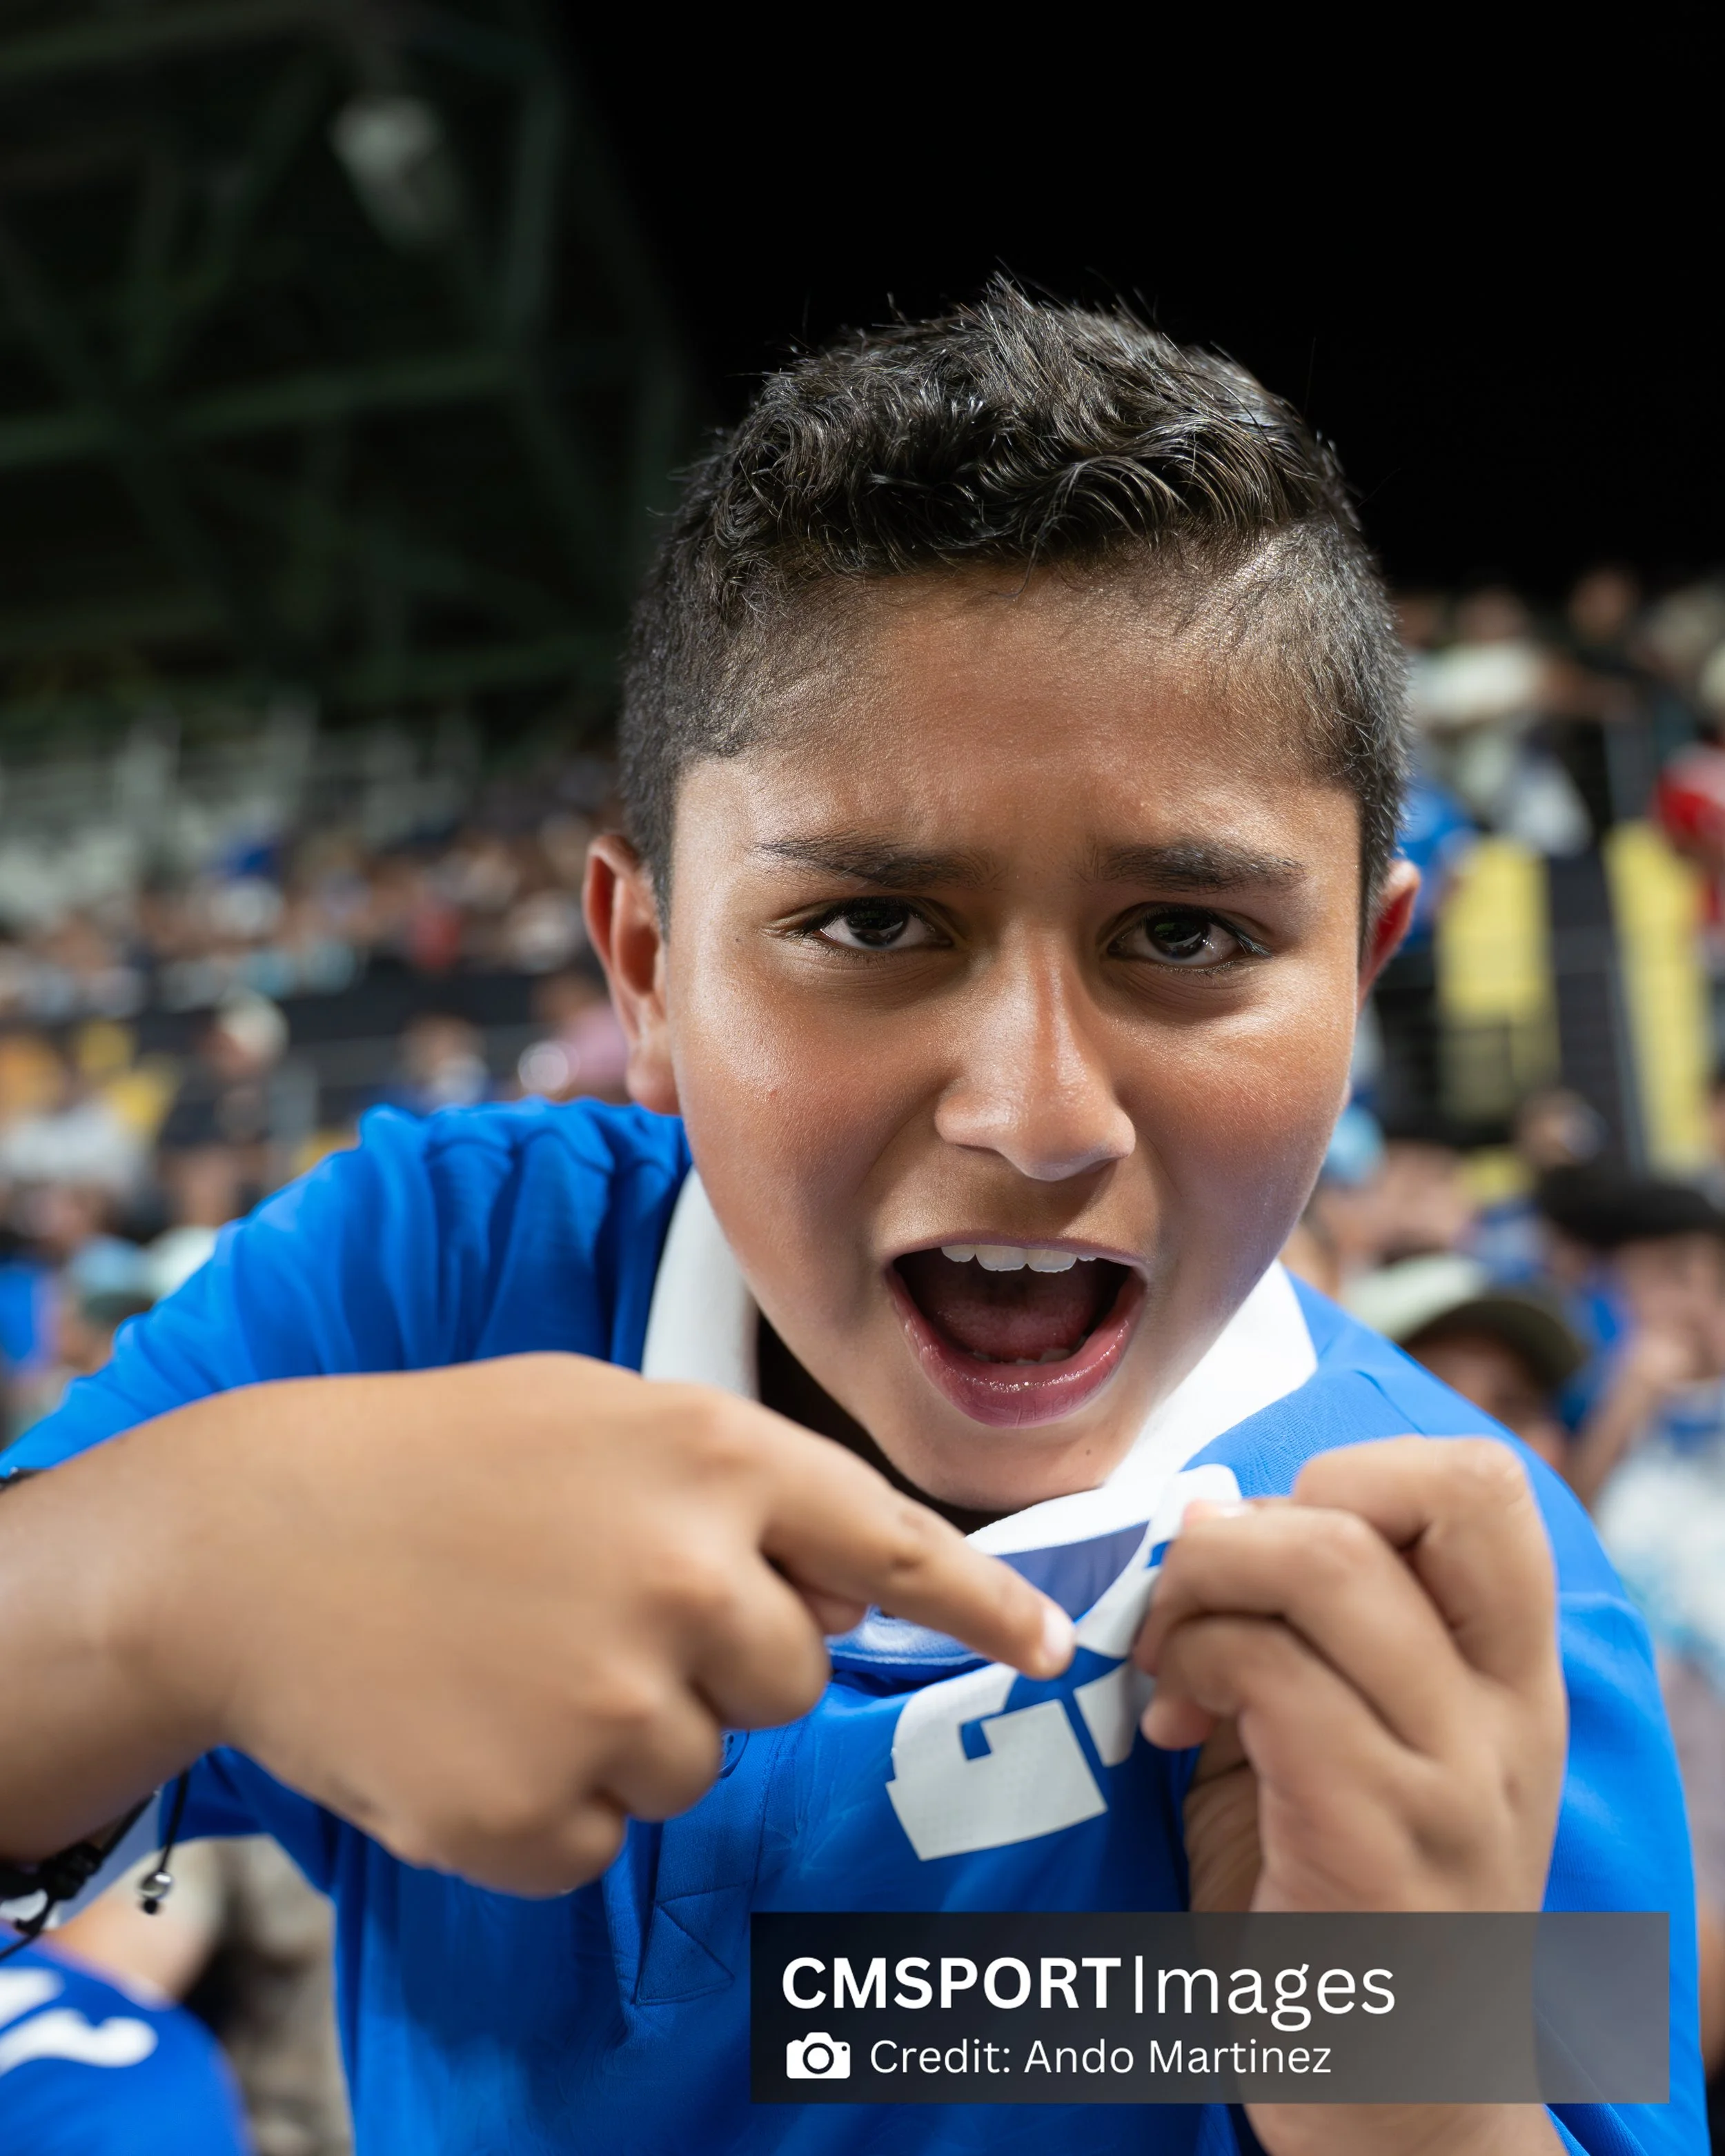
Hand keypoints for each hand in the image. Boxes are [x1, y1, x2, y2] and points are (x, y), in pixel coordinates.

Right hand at [1, 1356, 1071, 1894]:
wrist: (247, 1544)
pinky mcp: (538, 1817)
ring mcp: (615, 1706)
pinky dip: (552, 1795)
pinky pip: (606, 1834)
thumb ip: (738, 1486)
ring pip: (700, 1763)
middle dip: (722, 1654)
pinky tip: (473, 1718)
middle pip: (795, 1676)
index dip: (982, 1604)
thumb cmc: (438, 1460)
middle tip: (596, 1605)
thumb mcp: (602, 1416)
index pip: (896, 1545)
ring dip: (630, 1727)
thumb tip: (851, 1588)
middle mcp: (689, 1581)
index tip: (1048, 1647)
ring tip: (516, 1651)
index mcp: (712, 1460)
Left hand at [1135, 1437, 1566, 2155]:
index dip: (1355, 1472)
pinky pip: (1273, 1675)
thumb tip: (1200, 1512)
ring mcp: (1452, 1775)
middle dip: (1278, 1503)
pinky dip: (1191, 1666)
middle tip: (1203, 1589)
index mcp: (1508, 1675)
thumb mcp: (1339, 1745)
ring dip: (1204, 1583)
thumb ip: (1294, 1633)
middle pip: (1432, 1492)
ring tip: (1165, 1659)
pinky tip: (1165, 1726)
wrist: (1390, 2114)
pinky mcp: (1376, 1839)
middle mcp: (1504, 1711)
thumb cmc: (1336, 1907)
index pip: (1482, 1485)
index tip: (1264, 1548)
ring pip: (1326, 1565)